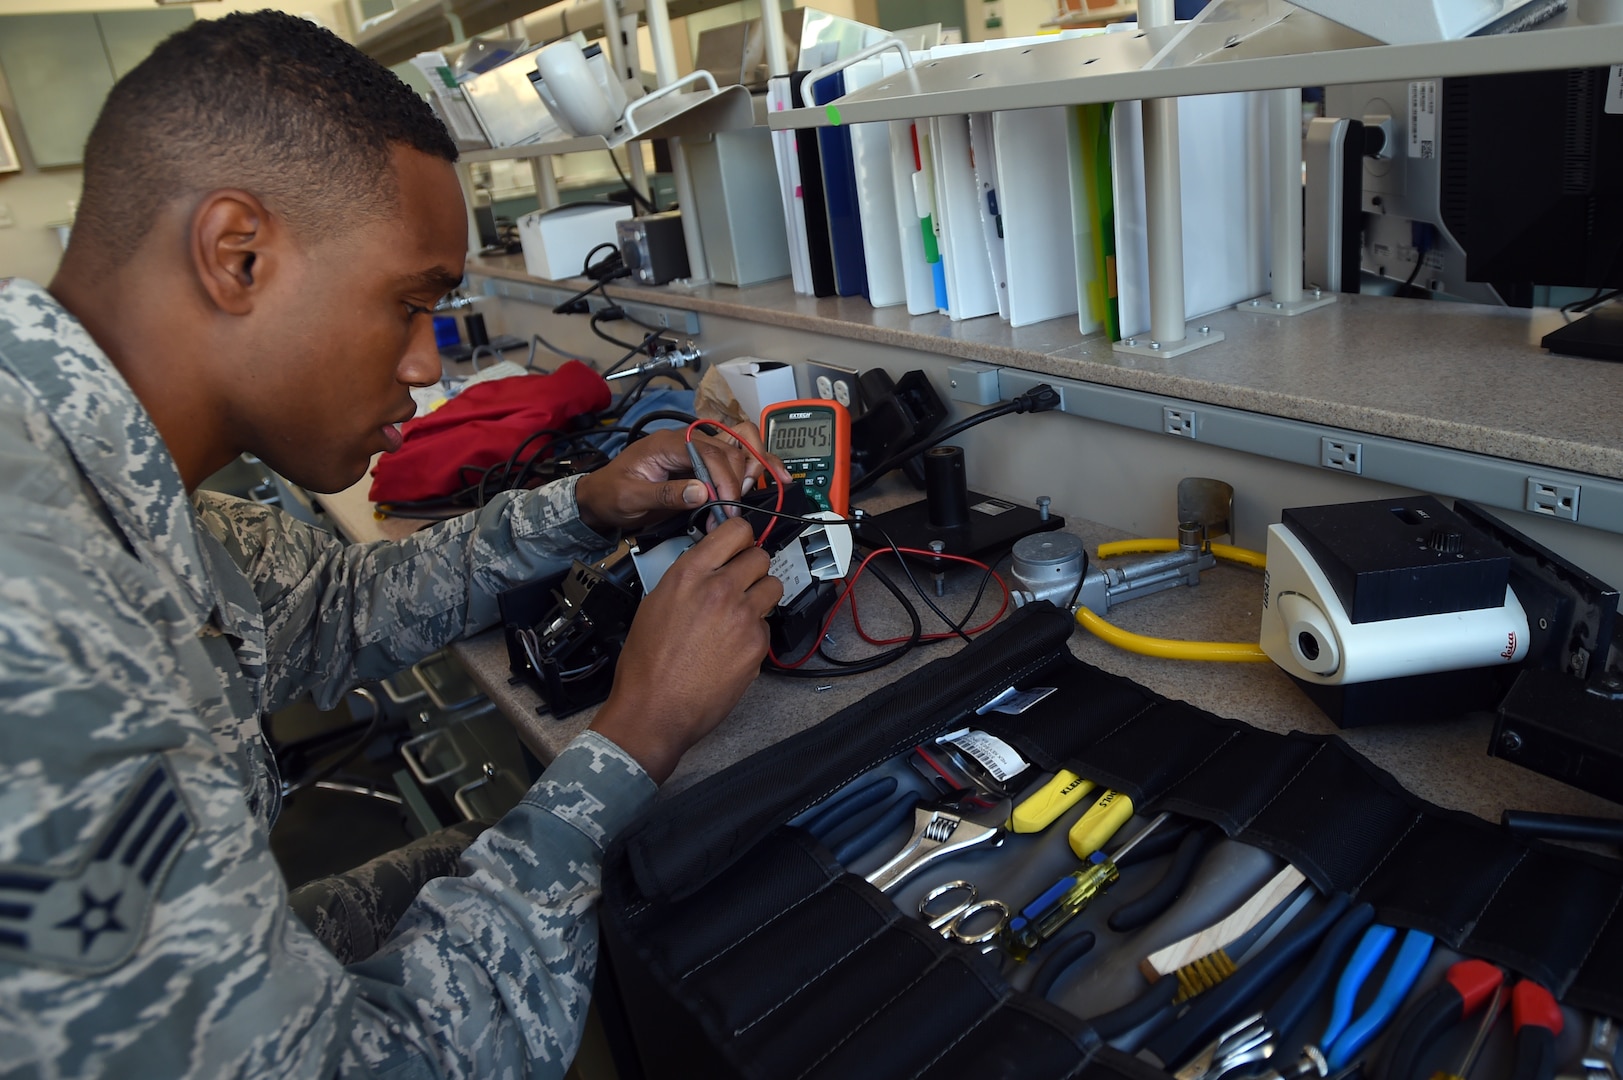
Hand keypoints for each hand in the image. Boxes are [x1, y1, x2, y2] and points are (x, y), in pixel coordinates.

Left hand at [573, 425, 789, 532]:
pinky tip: (775, 477)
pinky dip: (757, 465)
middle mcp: (688, 440)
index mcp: (668, 443)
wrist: (600, 498)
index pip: (710, 452)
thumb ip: (666, 494)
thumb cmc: (612, 494)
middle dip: (741, 477)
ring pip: (741, 444)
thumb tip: (702, 492)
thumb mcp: (632, 498)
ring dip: (756, 465)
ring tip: (760, 489)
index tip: (728, 507)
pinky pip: (737, 457)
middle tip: (735, 509)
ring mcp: (698, 450)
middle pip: (731, 447)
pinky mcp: (705, 464)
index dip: (725, 479)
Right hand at [588, 517, 782, 782]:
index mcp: (689, 573)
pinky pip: (767, 625)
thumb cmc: (646, 664)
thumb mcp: (655, 603)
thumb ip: (687, 578)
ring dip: (761, 596)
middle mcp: (720, 588)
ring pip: (773, 587)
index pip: (735, 530)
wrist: (654, 709)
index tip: (740, 544)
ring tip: (740, 614)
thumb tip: (708, 566)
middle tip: (741, 583)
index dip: (741, 536)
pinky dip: (755, 632)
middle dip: (753, 568)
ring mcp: (742, 616)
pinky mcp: (757, 644)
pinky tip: (733, 647)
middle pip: (761, 556)